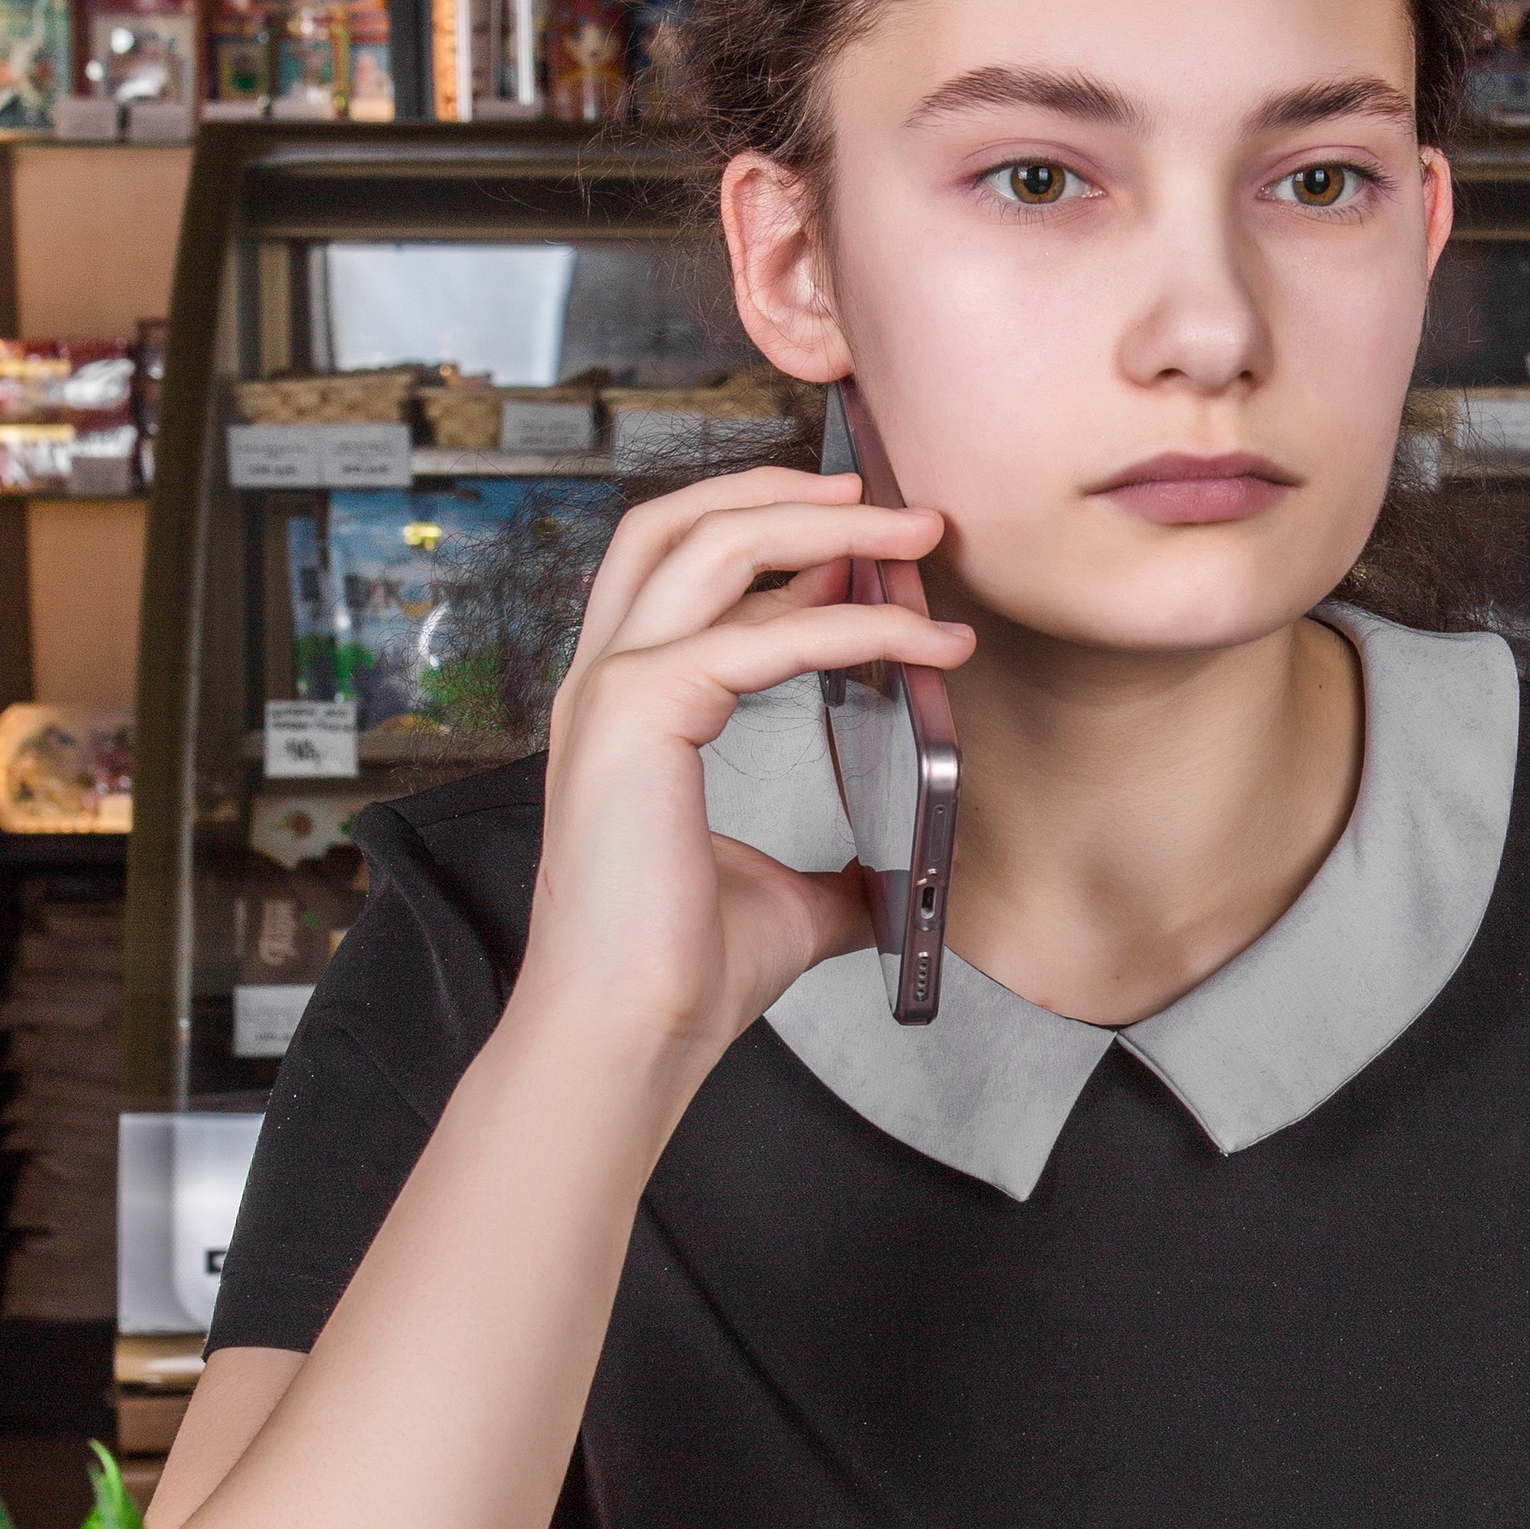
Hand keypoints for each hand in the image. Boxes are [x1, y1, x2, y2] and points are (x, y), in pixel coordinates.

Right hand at [520, 465, 974, 1085]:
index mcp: (622, 709)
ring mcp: (610, 689)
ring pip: (714, 543)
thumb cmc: (682, 974)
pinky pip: (766, 635)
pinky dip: (858, 624)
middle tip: (888, 497)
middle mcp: (603, 683)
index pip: (682, 571)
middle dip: (788, 494)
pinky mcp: (638, 711)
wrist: (631, 1034)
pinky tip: (925, 640)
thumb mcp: (786, 901)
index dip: (775, 539)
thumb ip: (836, 870)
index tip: (865, 547)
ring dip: (827, 525)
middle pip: (681, 522)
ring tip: (914, 529)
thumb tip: (899, 879)